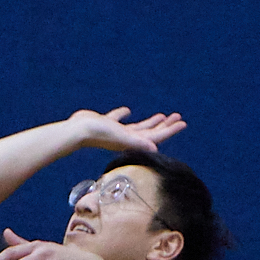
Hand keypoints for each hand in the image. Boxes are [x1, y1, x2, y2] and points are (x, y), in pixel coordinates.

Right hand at [70, 106, 186, 152]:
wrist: (77, 131)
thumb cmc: (99, 134)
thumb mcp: (121, 137)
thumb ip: (138, 143)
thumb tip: (155, 149)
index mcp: (133, 141)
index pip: (157, 136)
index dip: (170, 130)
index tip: (183, 122)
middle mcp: (127, 138)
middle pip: (151, 132)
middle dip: (165, 126)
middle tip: (178, 117)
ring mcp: (117, 132)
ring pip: (138, 127)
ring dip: (151, 122)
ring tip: (162, 116)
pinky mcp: (106, 124)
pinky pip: (119, 119)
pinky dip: (124, 115)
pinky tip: (128, 111)